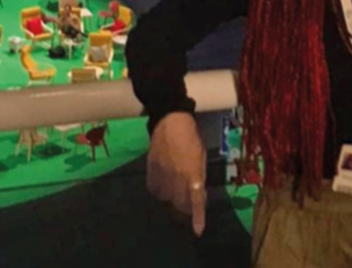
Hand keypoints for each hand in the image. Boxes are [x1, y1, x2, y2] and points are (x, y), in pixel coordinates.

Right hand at [147, 112, 206, 235]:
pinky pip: (154, 189)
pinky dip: (159, 191)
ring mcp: (162, 174)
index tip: (197, 231)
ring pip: (165, 199)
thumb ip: (198, 175)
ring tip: (174, 193)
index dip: (197, 218)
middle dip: (184, 209)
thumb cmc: (191, 136)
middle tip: (187, 205)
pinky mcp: (151, 169)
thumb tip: (197, 192)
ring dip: (171, 200)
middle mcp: (177, 177)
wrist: (170, 119)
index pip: (196, 201)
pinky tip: (162, 185)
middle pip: (179, 204)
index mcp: (192, 173)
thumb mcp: (201, 156)